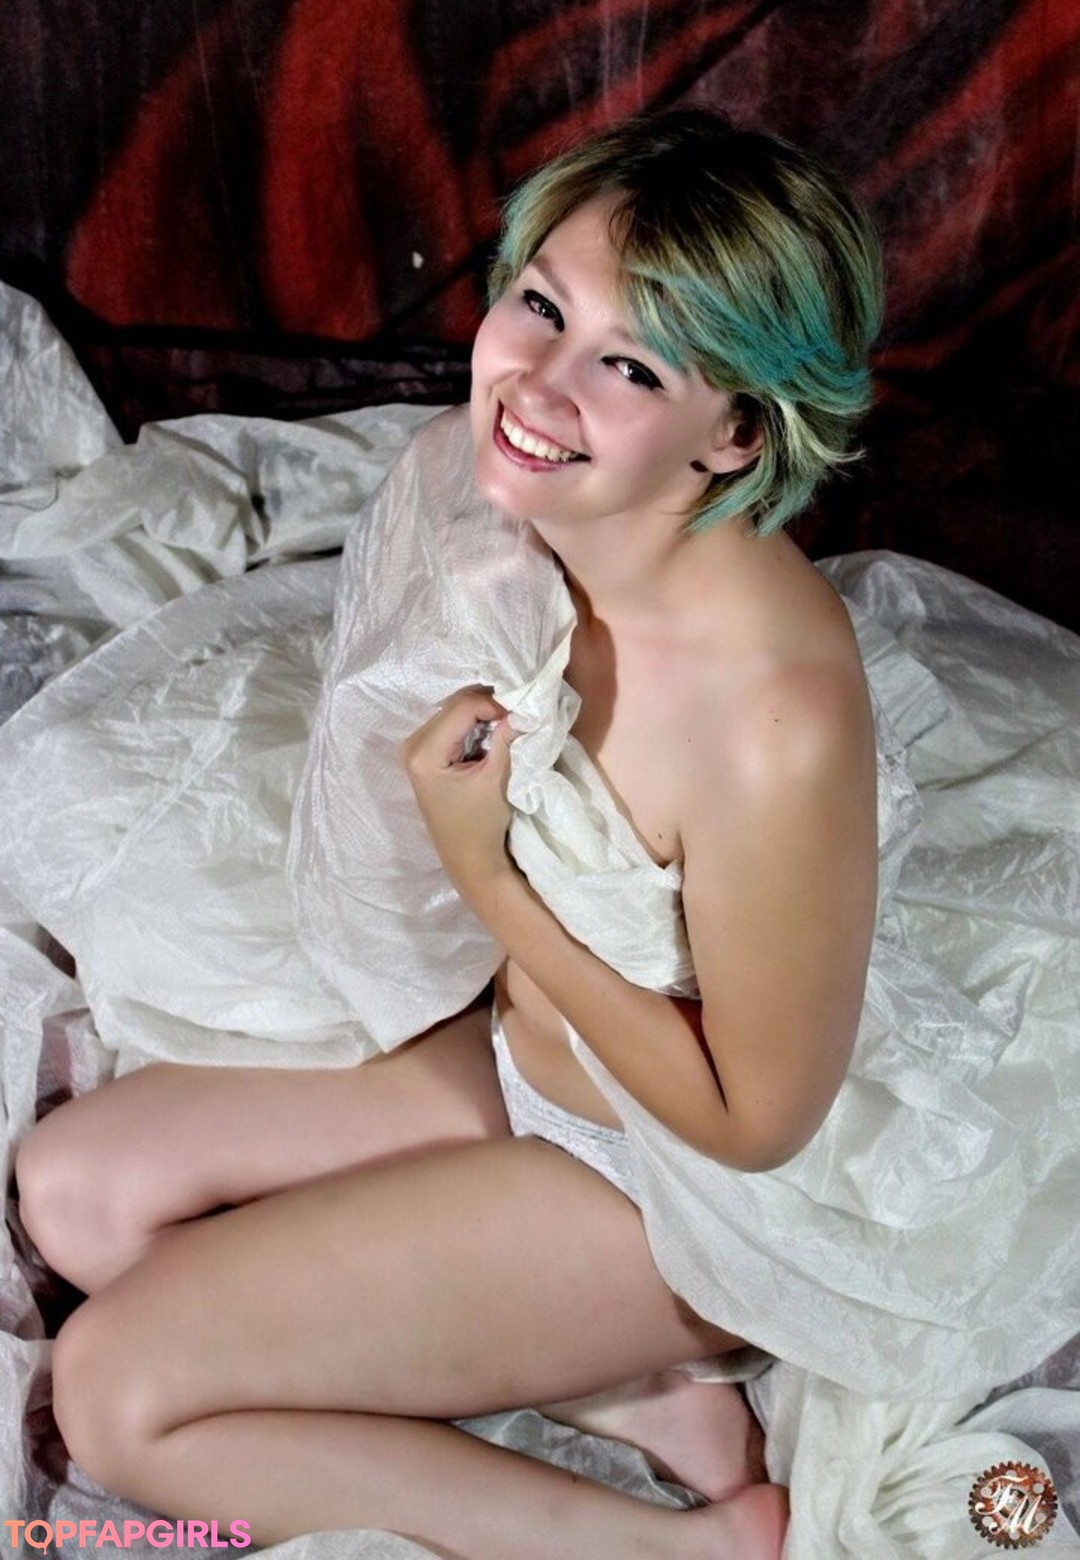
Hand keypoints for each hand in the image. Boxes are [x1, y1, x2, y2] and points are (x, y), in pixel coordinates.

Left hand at [402, 687, 515, 903]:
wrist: (469, 859)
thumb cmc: (481, 825)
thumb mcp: (496, 778)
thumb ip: (506, 738)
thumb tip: (522, 707)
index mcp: (424, 752)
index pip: (463, 707)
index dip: (496, 704)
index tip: (523, 713)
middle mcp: (413, 744)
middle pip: (455, 704)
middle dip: (490, 704)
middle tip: (519, 712)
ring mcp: (416, 748)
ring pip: (455, 711)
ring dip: (484, 712)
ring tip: (510, 721)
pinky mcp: (426, 753)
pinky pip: (453, 724)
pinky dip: (476, 723)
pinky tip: (495, 732)